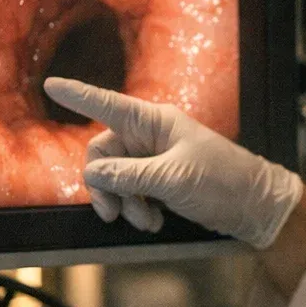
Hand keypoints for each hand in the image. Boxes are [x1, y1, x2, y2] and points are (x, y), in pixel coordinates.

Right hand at [43, 77, 304, 249]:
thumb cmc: (223, 182)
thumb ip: (130, 175)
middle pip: (103, 154)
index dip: (78, 95)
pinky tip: (154, 221)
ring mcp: (154, 160)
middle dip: (106, 186)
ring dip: (124, 203)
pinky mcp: (160, 181)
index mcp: (155, 122)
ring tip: (147, 221)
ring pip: (115, 178)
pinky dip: (136, 209)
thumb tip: (95, 173)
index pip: (107, 105)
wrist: (255, 207)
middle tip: (114, 213)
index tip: (51, 85)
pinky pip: (131, 192)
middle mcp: (151, 137)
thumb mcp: (174, 179)